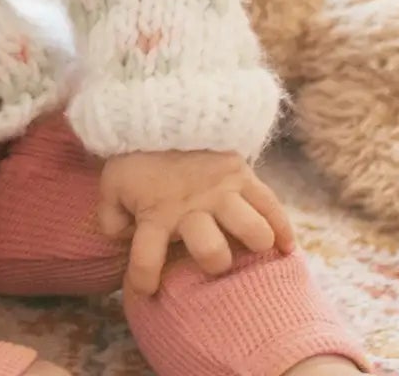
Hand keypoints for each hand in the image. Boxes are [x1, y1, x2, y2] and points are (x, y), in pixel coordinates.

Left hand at [96, 149, 295, 296]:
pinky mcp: (242, 174)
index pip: (146, 256)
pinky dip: (283, 229)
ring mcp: (221, 191)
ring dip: (253, 242)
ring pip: (251, 229)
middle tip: (212, 259)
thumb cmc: (136, 156)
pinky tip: (286, 247)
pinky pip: (271, 205)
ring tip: (254, 246)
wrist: (158, 109)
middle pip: (212, 251)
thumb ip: (112, 218)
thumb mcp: (113, 184)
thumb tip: (124, 241)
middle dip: (213, 261)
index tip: (145, 289)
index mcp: (155, 212)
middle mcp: (191, 207)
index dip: (143, 279)